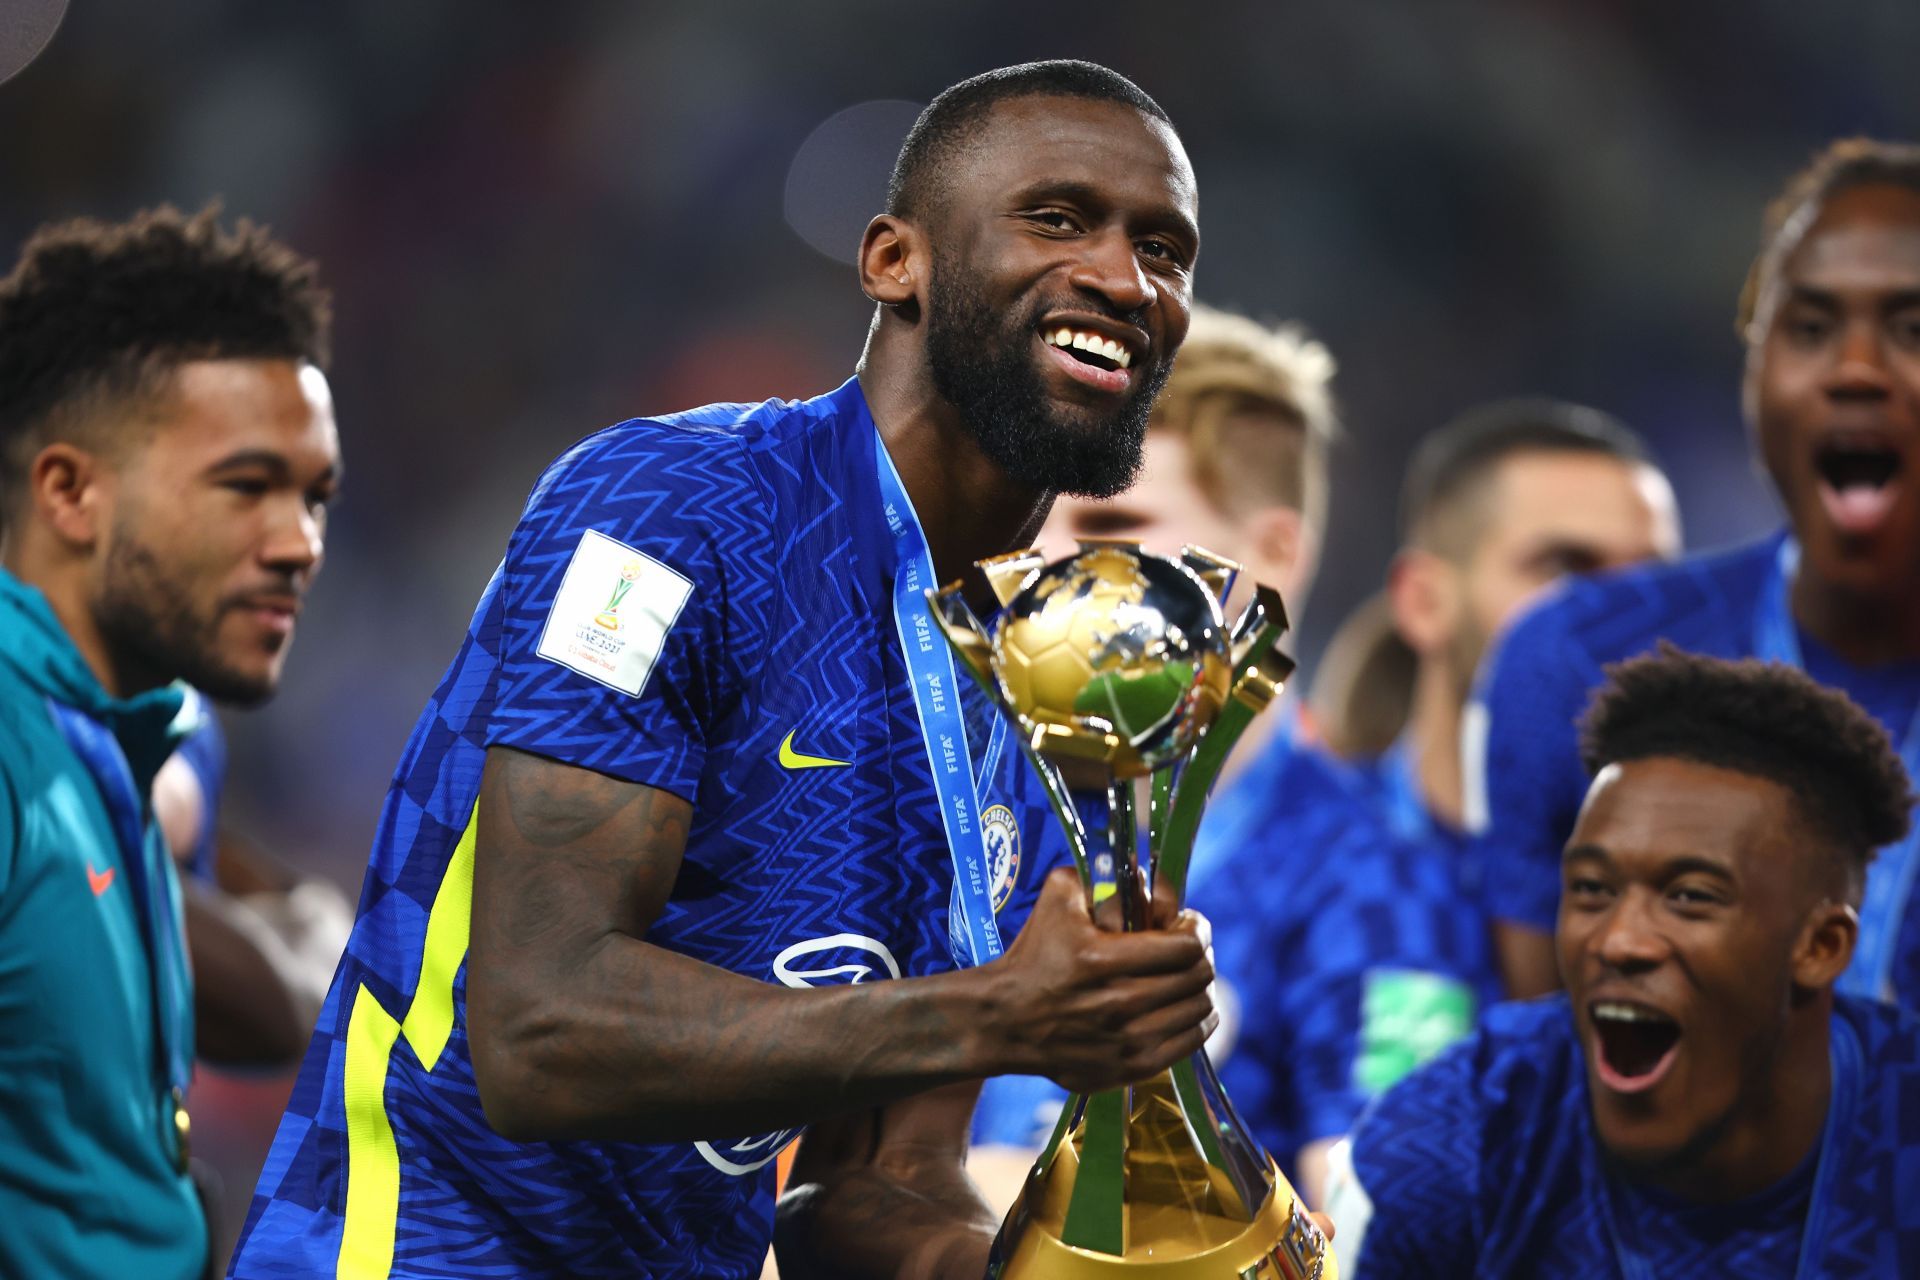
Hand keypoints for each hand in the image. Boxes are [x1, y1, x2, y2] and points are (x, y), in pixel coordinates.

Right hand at [979, 867, 1214, 1091]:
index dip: (1196, 928)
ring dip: (1200, 987)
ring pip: (1200, 1010)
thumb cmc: (1033, 957)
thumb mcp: (1056, 900)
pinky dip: (1196, 1022)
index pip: (1185, 946)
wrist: (1004, 1020)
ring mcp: (1127, 1042)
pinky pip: (1190, 1043)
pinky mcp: (1130, 1068)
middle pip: (1198, 977)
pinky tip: (1182, 1006)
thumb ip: (1096, 873)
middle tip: (1188, 945)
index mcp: (1102, 960)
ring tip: (1184, 975)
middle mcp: (1119, 1004)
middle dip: (1201, 954)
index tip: (1188, 922)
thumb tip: (1137, 865)